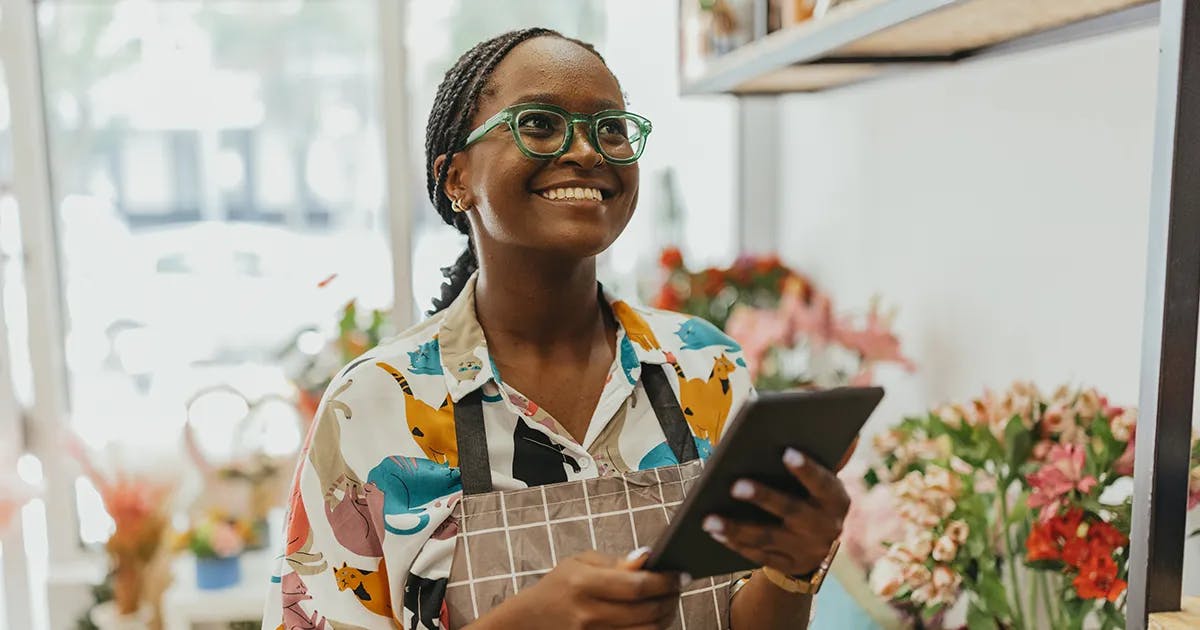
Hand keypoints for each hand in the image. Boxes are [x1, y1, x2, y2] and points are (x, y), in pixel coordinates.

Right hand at [477, 550, 682, 629]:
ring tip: (669, 602)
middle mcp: (589, 614)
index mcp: (584, 584)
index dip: (665, 581)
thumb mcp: (580, 563)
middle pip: (647, 612)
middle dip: (671, 598)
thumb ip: (616, 562)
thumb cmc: (559, 587)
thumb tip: (648, 558)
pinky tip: (655, 618)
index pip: (636, 586)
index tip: (680, 574)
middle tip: (678, 587)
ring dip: (666, 617)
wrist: (532, 620)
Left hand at [702, 448, 849, 577]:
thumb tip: (844, 426)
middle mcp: (825, 527)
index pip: (823, 483)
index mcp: (836, 500)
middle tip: (735, 485)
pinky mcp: (787, 565)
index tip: (786, 452)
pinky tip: (714, 532)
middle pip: (791, 511)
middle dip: (763, 498)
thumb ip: (824, 456)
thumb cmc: (813, 497)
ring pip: (768, 538)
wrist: (818, 547)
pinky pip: (758, 556)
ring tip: (709, 518)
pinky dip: (734, 543)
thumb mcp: (823, 480)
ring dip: (737, 528)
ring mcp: (806, 549)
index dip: (806, 469)